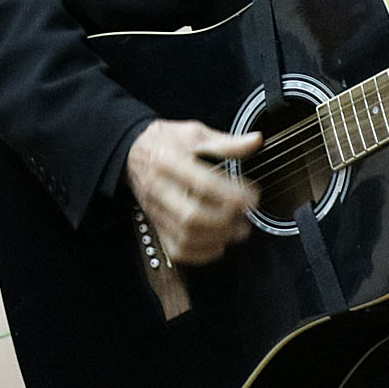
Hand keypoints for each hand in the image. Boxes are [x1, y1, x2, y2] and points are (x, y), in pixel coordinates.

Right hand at [125, 119, 262, 264]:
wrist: (132, 152)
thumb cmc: (166, 141)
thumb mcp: (194, 133)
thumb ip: (226, 142)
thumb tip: (256, 141)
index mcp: (169, 160)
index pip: (201, 183)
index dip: (231, 194)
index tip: (252, 197)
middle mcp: (159, 188)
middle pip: (191, 216)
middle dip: (225, 222)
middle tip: (246, 218)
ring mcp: (155, 210)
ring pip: (185, 236)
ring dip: (217, 239)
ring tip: (238, 230)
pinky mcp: (156, 225)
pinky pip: (176, 249)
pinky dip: (201, 254)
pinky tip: (218, 244)